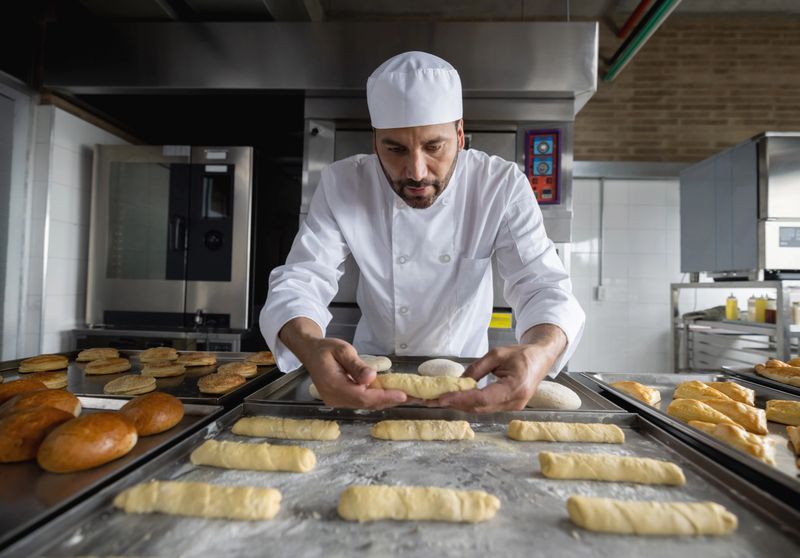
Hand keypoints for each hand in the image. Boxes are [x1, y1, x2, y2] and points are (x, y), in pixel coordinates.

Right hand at [303, 337, 407, 409]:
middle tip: (410, 397)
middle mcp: (333, 397)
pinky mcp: (338, 400)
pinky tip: (388, 395)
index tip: (402, 395)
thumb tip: (371, 378)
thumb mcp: (342, 350)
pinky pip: (359, 402)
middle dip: (388, 400)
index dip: (383, 397)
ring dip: (383, 401)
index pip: (362, 396)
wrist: (310, 352)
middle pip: (365, 404)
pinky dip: (374, 399)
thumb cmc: (326, 348)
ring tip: (404, 397)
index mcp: (332, 384)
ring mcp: (334, 401)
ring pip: (363, 405)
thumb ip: (357, 365)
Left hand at [430, 324, 566, 412]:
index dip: (461, 399)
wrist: (541, 359)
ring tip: (439, 401)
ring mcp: (513, 407)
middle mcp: (515, 402)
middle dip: (455, 404)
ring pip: (481, 410)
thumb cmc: (522, 354)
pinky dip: (470, 404)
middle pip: (479, 407)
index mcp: (515, 387)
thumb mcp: (497, 354)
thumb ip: (477, 368)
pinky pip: (486, 408)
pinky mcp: (509, 407)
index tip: (442, 398)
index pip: (483, 397)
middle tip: (433, 400)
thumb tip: (459, 381)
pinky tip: (456, 400)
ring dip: (460, 405)